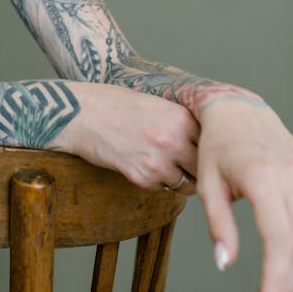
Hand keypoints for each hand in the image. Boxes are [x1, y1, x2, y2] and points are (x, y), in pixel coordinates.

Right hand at [63, 83, 199, 194]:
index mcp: (181, 118)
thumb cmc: (116, 104)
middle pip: (203, 169)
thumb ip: (181, 122)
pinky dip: (156, 181)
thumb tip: (205, 142)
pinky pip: (160, 188)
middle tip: (190, 166)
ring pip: (185, 184)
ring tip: (163, 163)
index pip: (211, 144)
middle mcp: (173, 141)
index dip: (208, 151)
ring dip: (179, 178)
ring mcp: (157, 162)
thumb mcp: (156, 104)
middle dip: (199, 170)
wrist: (81, 114)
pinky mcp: (141, 178)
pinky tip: (142, 163)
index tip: (205, 153)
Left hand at [196, 98, 292, 291]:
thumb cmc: (217, 147)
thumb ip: (218, 224)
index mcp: (261, 176)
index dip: (276, 280)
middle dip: (289, 285)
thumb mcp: (206, 183)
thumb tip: (226, 263)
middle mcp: (292, 176)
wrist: (239, 110)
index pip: (279, 239)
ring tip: (279, 290)